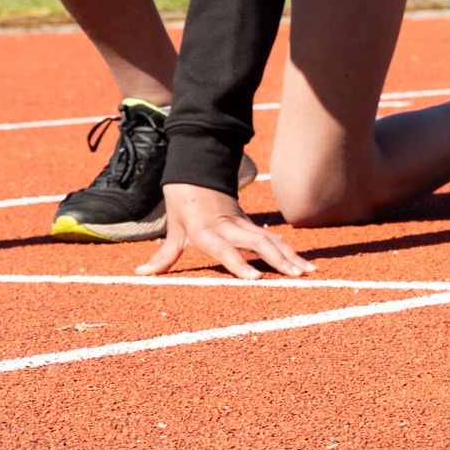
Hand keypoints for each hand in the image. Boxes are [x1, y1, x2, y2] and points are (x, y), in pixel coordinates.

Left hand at [135, 182, 314, 279]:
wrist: (198, 170)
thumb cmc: (182, 200)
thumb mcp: (173, 227)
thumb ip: (163, 255)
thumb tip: (140, 275)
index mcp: (207, 229)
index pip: (226, 250)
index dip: (240, 264)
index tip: (256, 279)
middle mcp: (230, 226)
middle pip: (259, 243)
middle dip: (279, 260)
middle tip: (297, 276)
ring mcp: (244, 223)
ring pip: (271, 240)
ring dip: (291, 256)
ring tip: (308, 272)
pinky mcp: (251, 224)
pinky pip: (273, 238)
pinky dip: (290, 250)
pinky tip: (304, 263)